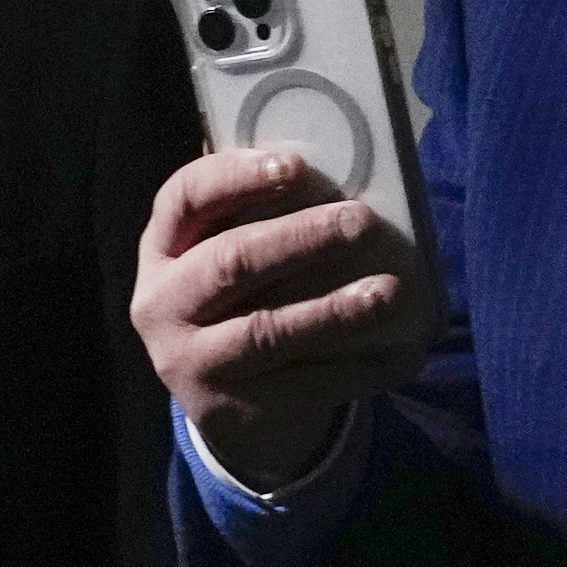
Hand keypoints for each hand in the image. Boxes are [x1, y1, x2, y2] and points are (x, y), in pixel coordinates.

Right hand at [132, 147, 439, 498]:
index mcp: (163, 249)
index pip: (184, 197)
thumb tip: (341, 157)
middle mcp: (162, 304)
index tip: (296, 165)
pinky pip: (304, 384)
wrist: (227, 409)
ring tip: (389, 291)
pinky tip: (404, 354)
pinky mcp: (230, 408)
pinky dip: (360, 368)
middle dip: (300, 237)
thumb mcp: (227, 258)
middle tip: (362, 221)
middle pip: (230, 262)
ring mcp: (191, 362)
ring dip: (334, 309)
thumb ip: (257, 215)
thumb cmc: (242, 304)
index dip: (236, 176)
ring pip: (266, 330)